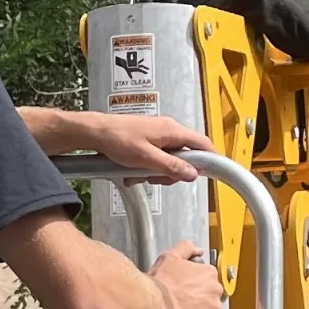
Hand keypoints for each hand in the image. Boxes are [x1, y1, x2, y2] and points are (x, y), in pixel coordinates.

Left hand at [83, 112, 213, 182]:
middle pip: (185, 156)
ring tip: (139, 174)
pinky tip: (134, 172)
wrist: (97, 132)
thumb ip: (172, 166)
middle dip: (173, 172)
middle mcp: (169, 130)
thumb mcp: (147, 158)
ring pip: (170, 159)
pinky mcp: (149, 139)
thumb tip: (192, 174)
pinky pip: (157, 157)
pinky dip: (148, 167)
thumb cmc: (118, 140)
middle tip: (157, 178)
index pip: (202, 144)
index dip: (210, 159)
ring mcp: (159, 134)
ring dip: (157, 172)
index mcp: (172, 131)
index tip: (212, 173)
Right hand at [150, 242, 222, 308]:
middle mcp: (216, 288)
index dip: (197, 285)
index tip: (187, 289)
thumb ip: (187, 249)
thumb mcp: (172, 256)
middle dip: (201, 298)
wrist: (156, 302)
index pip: (209, 279)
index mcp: (209, 272)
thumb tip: (197, 250)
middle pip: (212, 295)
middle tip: (185, 301)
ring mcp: (215, 306)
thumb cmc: (162, 281)